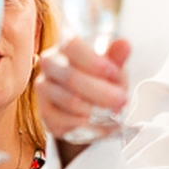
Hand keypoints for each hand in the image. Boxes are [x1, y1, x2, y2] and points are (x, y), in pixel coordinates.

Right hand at [34, 38, 131, 164]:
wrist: (89, 103)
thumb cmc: (99, 78)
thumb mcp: (112, 67)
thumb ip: (117, 57)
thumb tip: (124, 45)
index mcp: (65, 45)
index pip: (71, 46)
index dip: (92, 61)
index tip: (112, 72)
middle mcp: (50, 63)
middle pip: (70, 77)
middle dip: (100, 91)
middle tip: (121, 99)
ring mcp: (44, 88)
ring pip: (69, 100)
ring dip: (94, 109)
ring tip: (110, 111)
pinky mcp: (45, 112)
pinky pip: (64, 120)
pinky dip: (84, 123)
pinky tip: (95, 120)